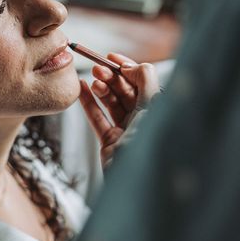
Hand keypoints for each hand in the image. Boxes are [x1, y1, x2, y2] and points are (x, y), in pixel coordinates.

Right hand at [78, 53, 159, 167]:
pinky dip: (88, 103)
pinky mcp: (110, 143)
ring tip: (90, 79)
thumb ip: (144, 80)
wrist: (135, 183)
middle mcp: (144, 120)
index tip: (112, 57)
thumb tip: (130, 66)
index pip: (143, 81)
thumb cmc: (149, 145)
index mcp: (158, 110)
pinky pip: (97, 118)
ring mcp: (126, 131)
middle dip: (111, 76)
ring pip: (111, 102)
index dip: (128, 67)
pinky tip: (81, 89)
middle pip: (125, 90)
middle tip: (97, 68)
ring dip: (100, 87)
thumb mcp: (153, 106)